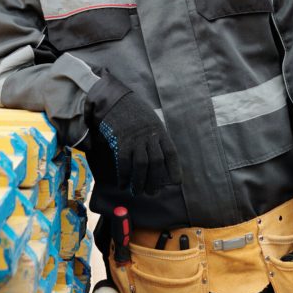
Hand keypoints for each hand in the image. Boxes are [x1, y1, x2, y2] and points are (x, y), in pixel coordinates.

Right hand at [88, 73, 181, 194]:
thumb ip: (155, 139)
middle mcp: (149, 135)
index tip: (176, 182)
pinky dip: (124, 176)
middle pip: (156, 162)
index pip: (170, 153)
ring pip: (141, 165)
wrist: (116, 100)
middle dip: (155, 180)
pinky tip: (123, 184)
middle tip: (152, 192)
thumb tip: (158, 163)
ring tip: (137, 192)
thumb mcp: (151, 122)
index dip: (174, 169)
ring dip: (139, 182)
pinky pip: (123, 162)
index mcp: (159, 131)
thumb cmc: (135, 114)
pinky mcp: (121, 140)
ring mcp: (135, 138)